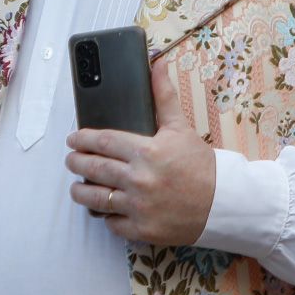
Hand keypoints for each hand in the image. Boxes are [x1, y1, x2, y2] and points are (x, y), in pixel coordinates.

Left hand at [65, 62, 215, 245]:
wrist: (223, 202)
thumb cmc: (200, 165)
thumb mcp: (180, 127)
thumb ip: (163, 96)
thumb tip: (157, 64)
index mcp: (146, 151)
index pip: (102, 141)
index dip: (82, 139)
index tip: (73, 139)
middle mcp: (139, 179)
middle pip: (93, 169)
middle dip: (76, 163)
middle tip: (71, 159)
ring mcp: (139, 206)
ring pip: (95, 199)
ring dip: (81, 192)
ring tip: (77, 187)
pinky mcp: (142, 229)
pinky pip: (112, 223)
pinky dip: (106, 215)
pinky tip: (104, 208)